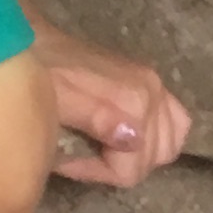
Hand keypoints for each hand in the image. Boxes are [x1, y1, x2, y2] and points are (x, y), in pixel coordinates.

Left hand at [33, 26, 190, 187]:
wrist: (36, 40)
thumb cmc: (42, 75)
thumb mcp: (59, 100)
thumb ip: (96, 120)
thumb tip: (133, 140)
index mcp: (133, 101)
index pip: (131, 168)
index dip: (98, 172)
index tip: (69, 160)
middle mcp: (153, 93)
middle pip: (153, 158)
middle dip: (120, 165)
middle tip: (85, 155)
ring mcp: (157, 85)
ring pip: (170, 143)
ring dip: (144, 155)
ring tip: (110, 151)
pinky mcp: (153, 81)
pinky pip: (177, 120)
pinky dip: (161, 136)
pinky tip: (137, 138)